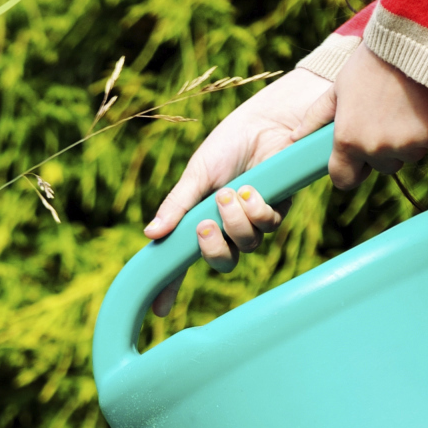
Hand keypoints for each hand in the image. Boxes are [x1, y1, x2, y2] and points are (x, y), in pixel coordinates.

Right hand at [142, 71, 335, 315]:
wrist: (268, 119)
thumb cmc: (230, 142)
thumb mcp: (196, 175)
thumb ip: (176, 206)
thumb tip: (151, 234)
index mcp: (200, 218)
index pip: (183, 259)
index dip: (170, 285)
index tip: (156, 309)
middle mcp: (227, 225)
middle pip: (220, 261)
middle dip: (211, 248)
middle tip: (204, 225)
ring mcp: (253, 221)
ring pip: (245, 246)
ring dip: (235, 223)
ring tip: (231, 192)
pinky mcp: (277, 210)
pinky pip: (266, 227)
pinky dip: (256, 211)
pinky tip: (252, 189)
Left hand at [328, 45, 427, 189]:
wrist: (411, 44)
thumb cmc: (370, 64)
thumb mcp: (337, 88)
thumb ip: (316, 117)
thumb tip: (296, 137)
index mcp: (346, 140)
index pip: (344, 180)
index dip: (352, 172)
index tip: (360, 162)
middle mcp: (373, 148)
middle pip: (383, 167)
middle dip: (386, 150)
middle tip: (388, 118)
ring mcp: (403, 145)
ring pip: (409, 156)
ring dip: (409, 140)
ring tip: (406, 108)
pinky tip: (425, 106)